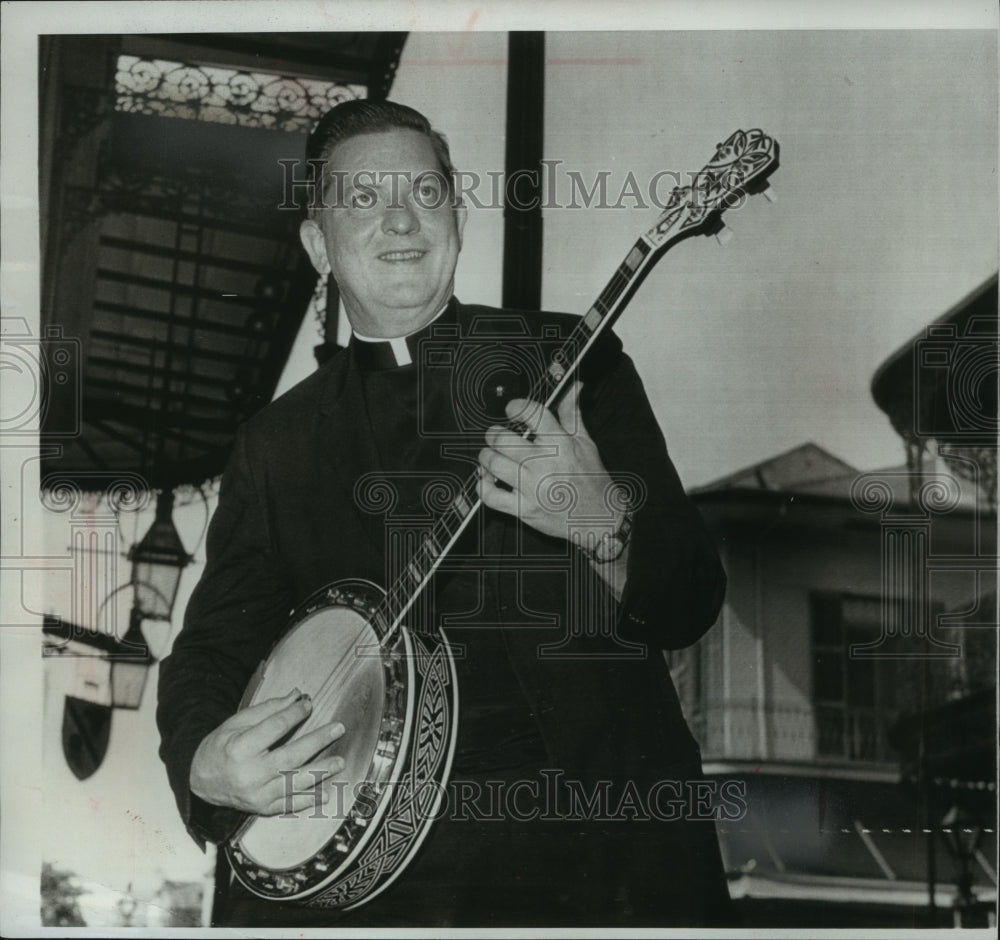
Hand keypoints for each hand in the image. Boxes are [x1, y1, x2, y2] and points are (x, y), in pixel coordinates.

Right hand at [190, 689, 346, 815]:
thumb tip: (297, 695)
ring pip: (295, 783)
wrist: (201, 782)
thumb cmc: (221, 747)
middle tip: (338, 729)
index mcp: (240, 748)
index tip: (309, 704)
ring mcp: (257, 794)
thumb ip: (268, 710)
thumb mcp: (237, 723)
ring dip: (320, 772)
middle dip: (317, 741)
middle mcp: (250, 773)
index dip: (294, 714)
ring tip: (340, 761)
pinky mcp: (262, 808)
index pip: (274, 728)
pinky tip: (327, 794)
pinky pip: (290, 805)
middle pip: (290, 756)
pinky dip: (309, 800)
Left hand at [477, 381, 621, 545]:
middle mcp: (545, 464)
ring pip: (493, 464)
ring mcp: (533, 488)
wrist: (601, 519)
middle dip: (494, 434)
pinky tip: (488, 480)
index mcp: (561, 445)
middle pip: (502, 439)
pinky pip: (490, 496)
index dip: (516, 407)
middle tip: (497, 435)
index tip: (512, 409)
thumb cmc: (592, 480)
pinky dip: (482, 486)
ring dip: (486, 457)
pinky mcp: (524, 509)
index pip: (532, 414)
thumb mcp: (586, 443)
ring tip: (491, 456)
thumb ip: (573, 413)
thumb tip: (574, 387)